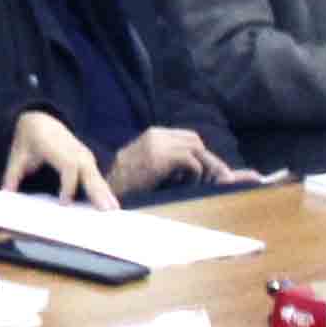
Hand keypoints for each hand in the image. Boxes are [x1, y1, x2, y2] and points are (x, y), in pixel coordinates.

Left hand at [1, 112, 110, 205]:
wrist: (40, 121)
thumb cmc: (28, 141)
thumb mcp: (17, 154)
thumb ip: (12, 173)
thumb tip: (5, 192)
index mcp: (56, 148)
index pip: (67, 167)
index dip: (67, 185)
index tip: (65, 204)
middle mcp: (74, 151)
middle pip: (87, 171)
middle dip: (96, 191)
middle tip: (104, 211)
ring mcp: (83, 155)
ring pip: (96, 175)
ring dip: (105, 193)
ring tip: (114, 212)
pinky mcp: (88, 161)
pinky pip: (98, 177)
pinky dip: (105, 190)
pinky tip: (112, 205)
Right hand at [108, 124, 231, 195]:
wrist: (106, 192)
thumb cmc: (127, 186)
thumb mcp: (150, 169)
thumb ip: (170, 164)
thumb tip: (199, 169)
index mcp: (154, 135)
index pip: (188, 137)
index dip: (201, 154)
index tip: (212, 171)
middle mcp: (156, 135)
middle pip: (195, 140)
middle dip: (209, 159)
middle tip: (219, 177)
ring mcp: (157, 144)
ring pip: (196, 148)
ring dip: (205, 167)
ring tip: (201, 183)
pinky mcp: (159, 157)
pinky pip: (191, 161)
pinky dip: (196, 174)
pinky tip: (187, 185)